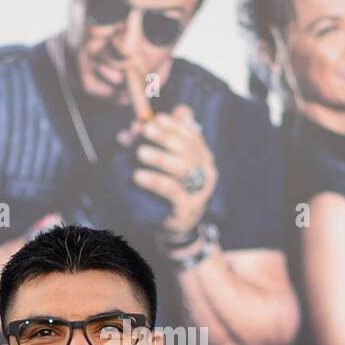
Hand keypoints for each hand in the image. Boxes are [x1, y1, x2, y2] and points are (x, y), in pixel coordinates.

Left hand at [129, 105, 217, 238]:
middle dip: (165, 137)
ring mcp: (199, 191)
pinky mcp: (187, 208)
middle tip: (145, 130)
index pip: (193, 135)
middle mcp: (206, 172)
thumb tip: (137, 124)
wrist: (176, 226)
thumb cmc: (170, 189)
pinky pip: (172, 192)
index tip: (157, 118)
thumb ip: (156, 144)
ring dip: (160, 158)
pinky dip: (155, 181)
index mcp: (203, 157)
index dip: (175, 125)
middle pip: (187, 149)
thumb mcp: (167, 164)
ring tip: (140, 153)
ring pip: (182, 168)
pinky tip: (138, 176)